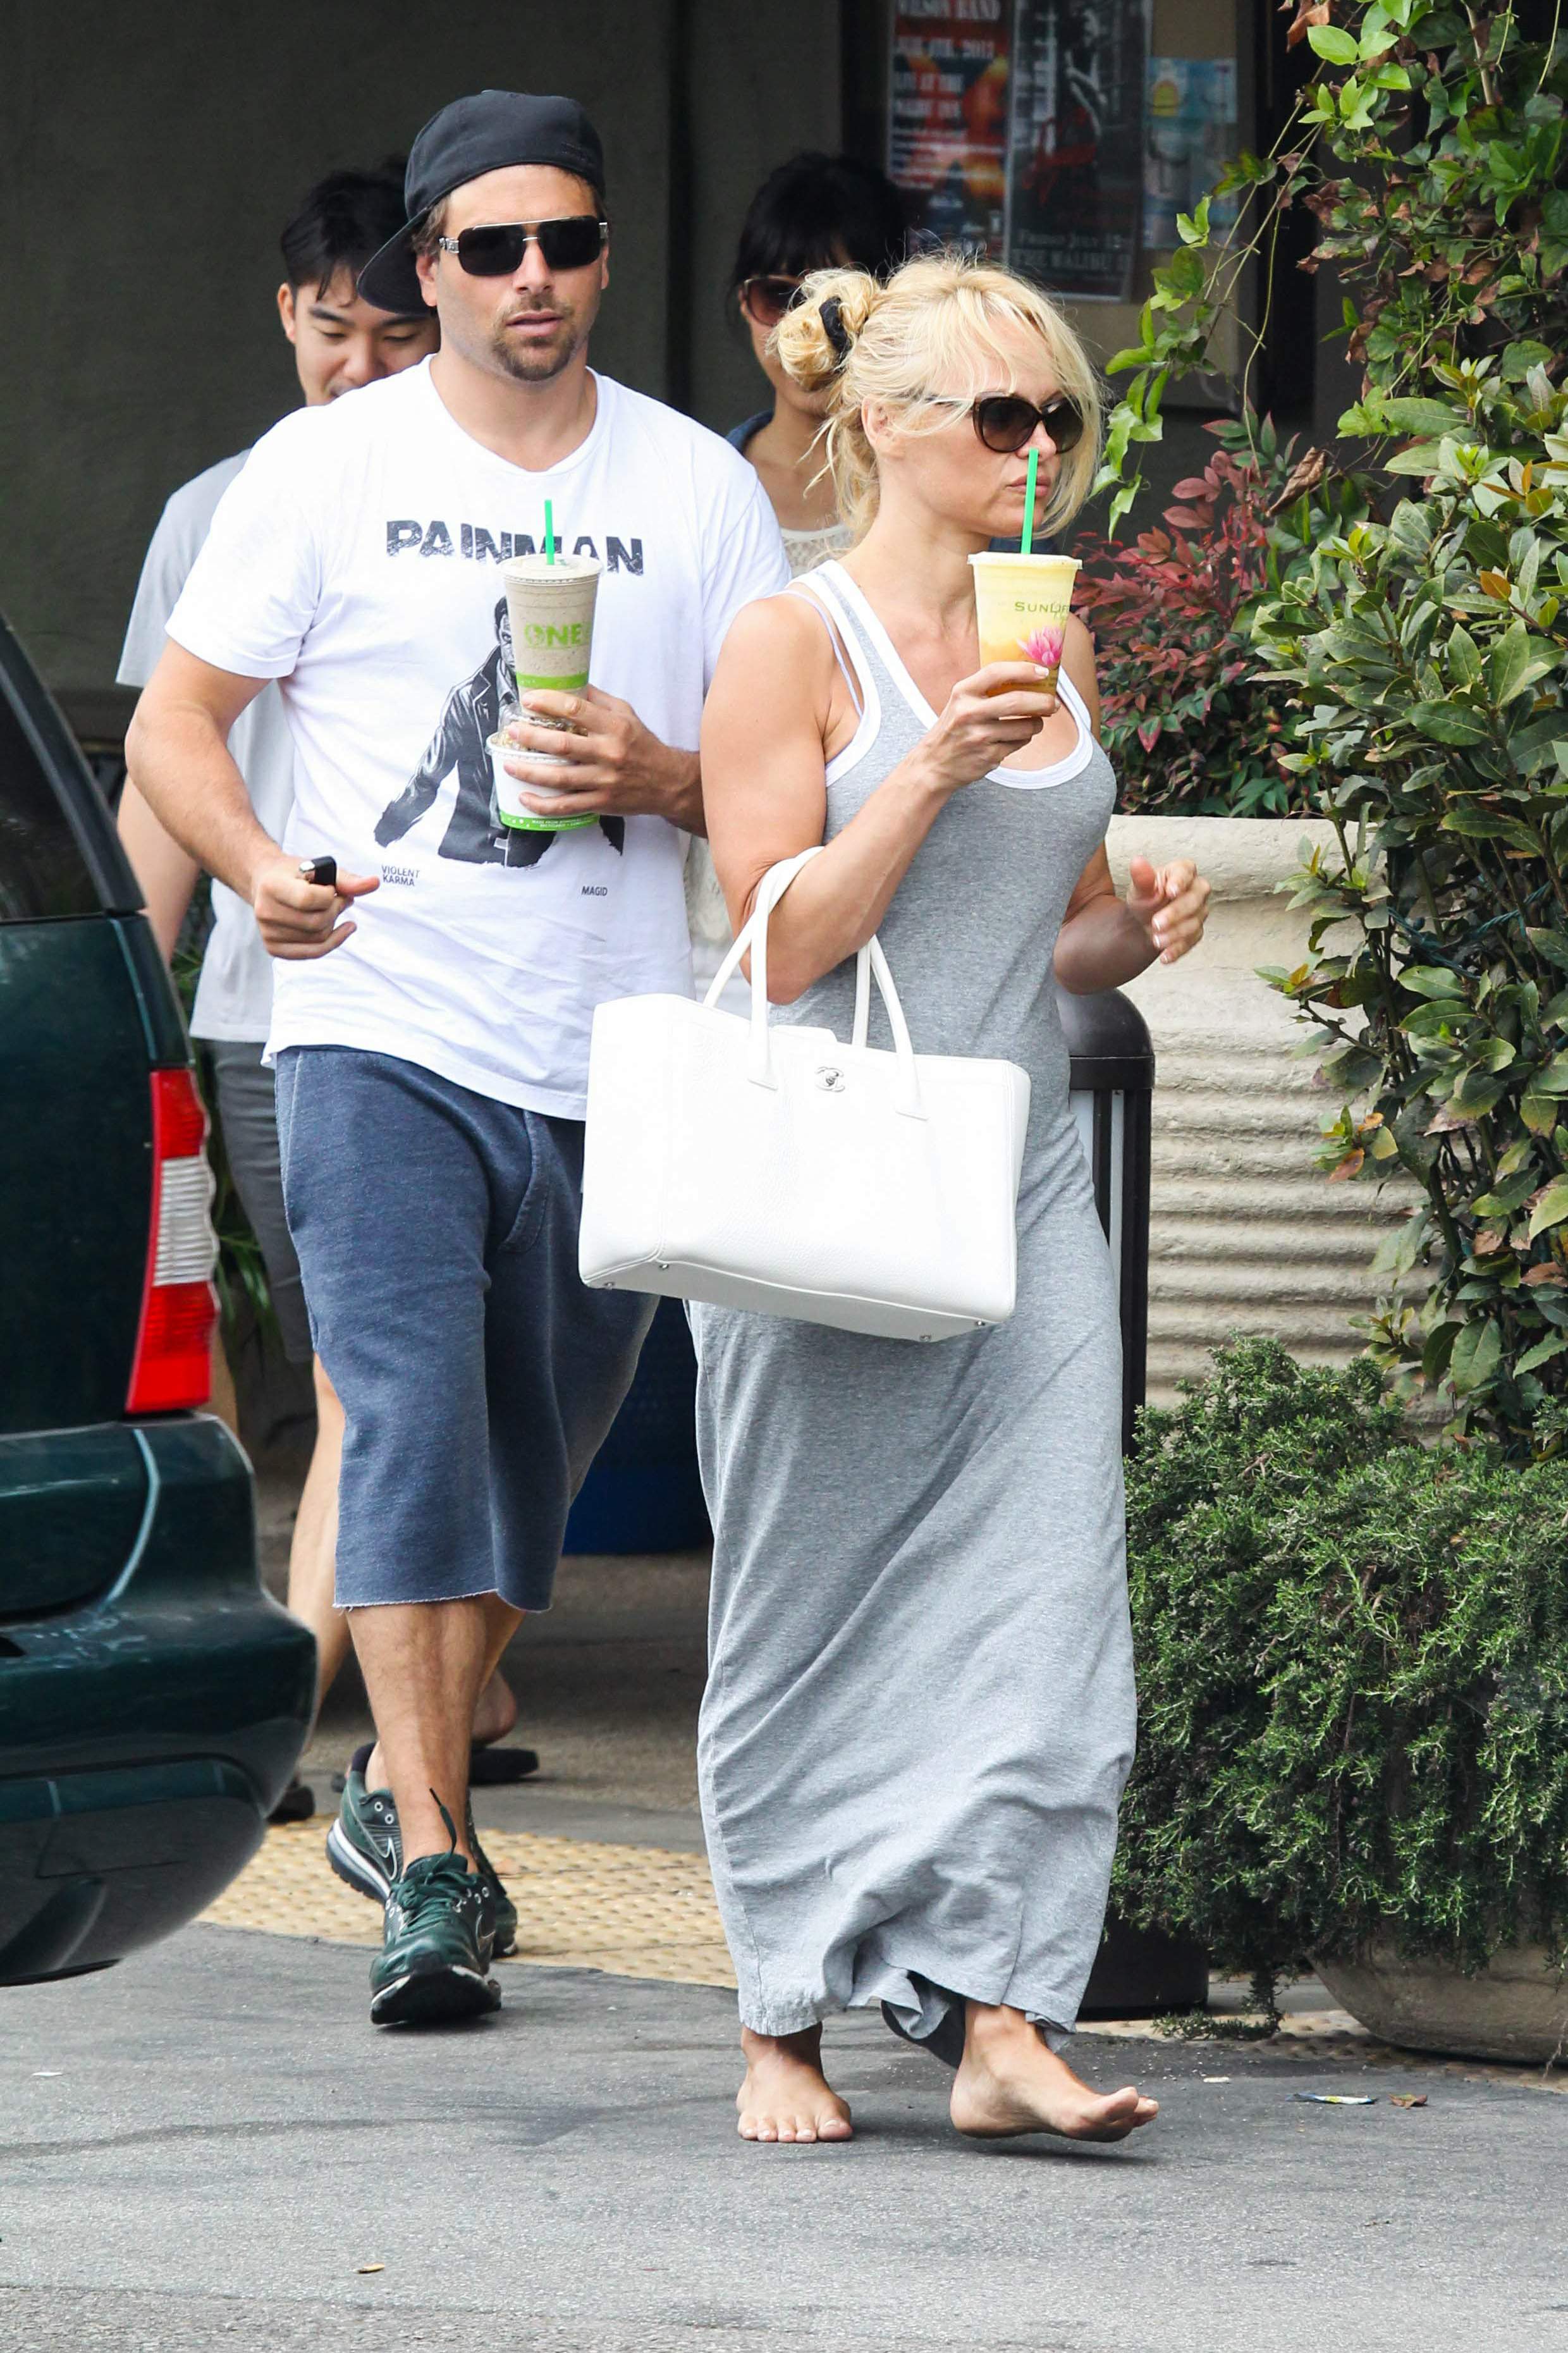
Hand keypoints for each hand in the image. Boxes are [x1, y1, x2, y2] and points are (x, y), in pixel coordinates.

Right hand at [250, 851, 377, 959]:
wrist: (266, 882)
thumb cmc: (295, 874)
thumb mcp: (319, 869)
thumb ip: (347, 879)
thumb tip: (374, 883)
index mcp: (271, 886)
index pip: (308, 899)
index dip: (329, 896)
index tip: (331, 889)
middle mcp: (265, 911)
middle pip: (316, 922)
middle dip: (336, 910)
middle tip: (340, 899)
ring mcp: (268, 933)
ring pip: (318, 938)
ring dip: (334, 924)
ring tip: (334, 909)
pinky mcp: (273, 948)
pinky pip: (312, 952)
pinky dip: (333, 942)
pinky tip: (344, 930)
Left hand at [501, 686, 694, 822]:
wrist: (668, 782)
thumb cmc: (643, 745)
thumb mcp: (627, 714)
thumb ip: (599, 701)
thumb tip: (569, 685)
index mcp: (615, 727)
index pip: (576, 710)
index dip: (548, 703)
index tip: (528, 700)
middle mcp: (609, 753)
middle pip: (563, 744)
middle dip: (532, 737)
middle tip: (513, 731)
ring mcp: (605, 780)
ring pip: (560, 777)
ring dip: (530, 771)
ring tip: (509, 763)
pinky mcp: (602, 803)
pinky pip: (567, 806)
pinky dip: (544, 804)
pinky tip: (525, 798)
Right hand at [916, 663, 1060, 795]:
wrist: (934, 764)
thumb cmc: (954, 728)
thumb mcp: (961, 701)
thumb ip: (987, 689)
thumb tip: (1030, 678)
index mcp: (963, 693)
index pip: (997, 672)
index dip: (1024, 670)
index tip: (1043, 672)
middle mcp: (969, 713)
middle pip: (1017, 701)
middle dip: (1043, 701)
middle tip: (1053, 703)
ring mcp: (979, 737)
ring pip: (1025, 726)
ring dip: (1036, 724)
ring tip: (1034, 722)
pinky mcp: (989, 757)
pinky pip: (1019, 744)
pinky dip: (1023, 739)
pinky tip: (1014, 738)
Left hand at [1125, 854, 1209, 965]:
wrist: (1143, 921)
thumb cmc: (1145, 898)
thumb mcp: (1140, 888)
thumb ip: (1141, 878)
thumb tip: (1137, 861)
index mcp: (1182, 871)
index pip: (1186, 872)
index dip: (1180, 882)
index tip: (1170, 891)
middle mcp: (1196, 889)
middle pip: (1194, 900)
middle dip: (1175, 913)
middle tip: (1155, 923)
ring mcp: (1199, 911)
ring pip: (1194, 923)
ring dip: (1175, 934)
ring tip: (1155, 941)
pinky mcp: (1197, 931)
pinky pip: (1191, 941)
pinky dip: (1178, 949)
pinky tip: (1164, 956)